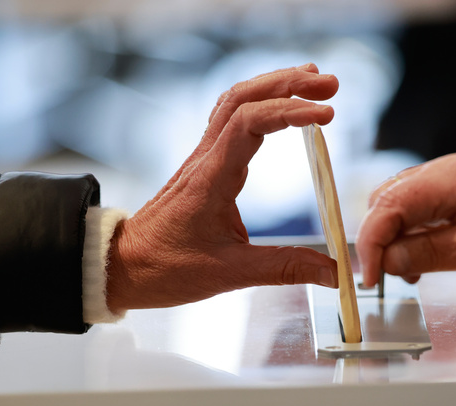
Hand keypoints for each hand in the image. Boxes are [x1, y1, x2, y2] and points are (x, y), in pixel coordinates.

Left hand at [106, 64, 339, 310]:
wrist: (122, 267)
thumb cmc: (165, 268)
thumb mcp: (229, 274)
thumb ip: (285, 268)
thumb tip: (333, 272)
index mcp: (210, 180)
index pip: (249, 123)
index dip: (289, 112)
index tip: (326, 115)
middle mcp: (205, 160)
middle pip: (243, 98)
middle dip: (288, 83)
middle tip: (330, 84)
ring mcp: (203, 159)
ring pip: (235, 102)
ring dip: (273, 86)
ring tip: (312, 81)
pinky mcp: (205, 166)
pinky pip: (231, 120)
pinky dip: (259, 103)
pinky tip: (279, 106)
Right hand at [355, 153, 455, 287]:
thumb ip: (429, 252)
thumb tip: (386, 260)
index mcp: (452, 177)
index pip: (391, 203)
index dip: (372, 241)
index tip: (370, 279)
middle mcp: (445, 173)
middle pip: (387, 202)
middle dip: (378, 240)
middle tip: (385, 280)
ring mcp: (449, 185)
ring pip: (397, 210)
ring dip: (392, 243)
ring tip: (406, 275)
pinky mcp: (454, 201)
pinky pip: (416, 217)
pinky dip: (408, 242)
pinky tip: (418, 266)